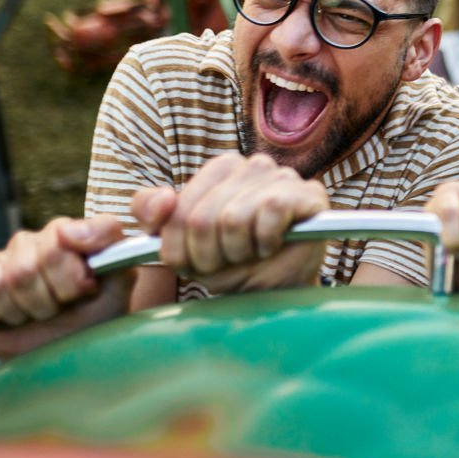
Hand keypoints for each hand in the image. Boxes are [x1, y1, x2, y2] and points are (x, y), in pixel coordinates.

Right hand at [0, 215, 131, 358]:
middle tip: (62, 308)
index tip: (86, 290)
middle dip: (47, 301)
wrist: (77, 347)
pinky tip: (8, 322)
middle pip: (22, 270)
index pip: (56, 243)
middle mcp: (30, 242)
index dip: (70, 278)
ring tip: (40, 315)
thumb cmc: (100, 309)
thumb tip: (68, 230)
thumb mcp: (121, 275)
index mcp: (64, 232)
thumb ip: (107, 240)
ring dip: (21, 312)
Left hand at [132, 152, 328, 293]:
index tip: (194, 263)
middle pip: (203, 217)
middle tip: (227, 262)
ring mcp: (283, 175)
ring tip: (251, 255)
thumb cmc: (229, 264)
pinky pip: (270, 212)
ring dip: (238, 251)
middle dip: (209, 254)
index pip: (180, 208)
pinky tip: (272, 247)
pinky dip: (265, 241)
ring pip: (234, 218)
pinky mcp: (308, 193)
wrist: (273, 292)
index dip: (180, 246)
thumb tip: (162, 199)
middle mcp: (253, 165)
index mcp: (221, 169)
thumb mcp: (178, 243)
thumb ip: (150, 212)